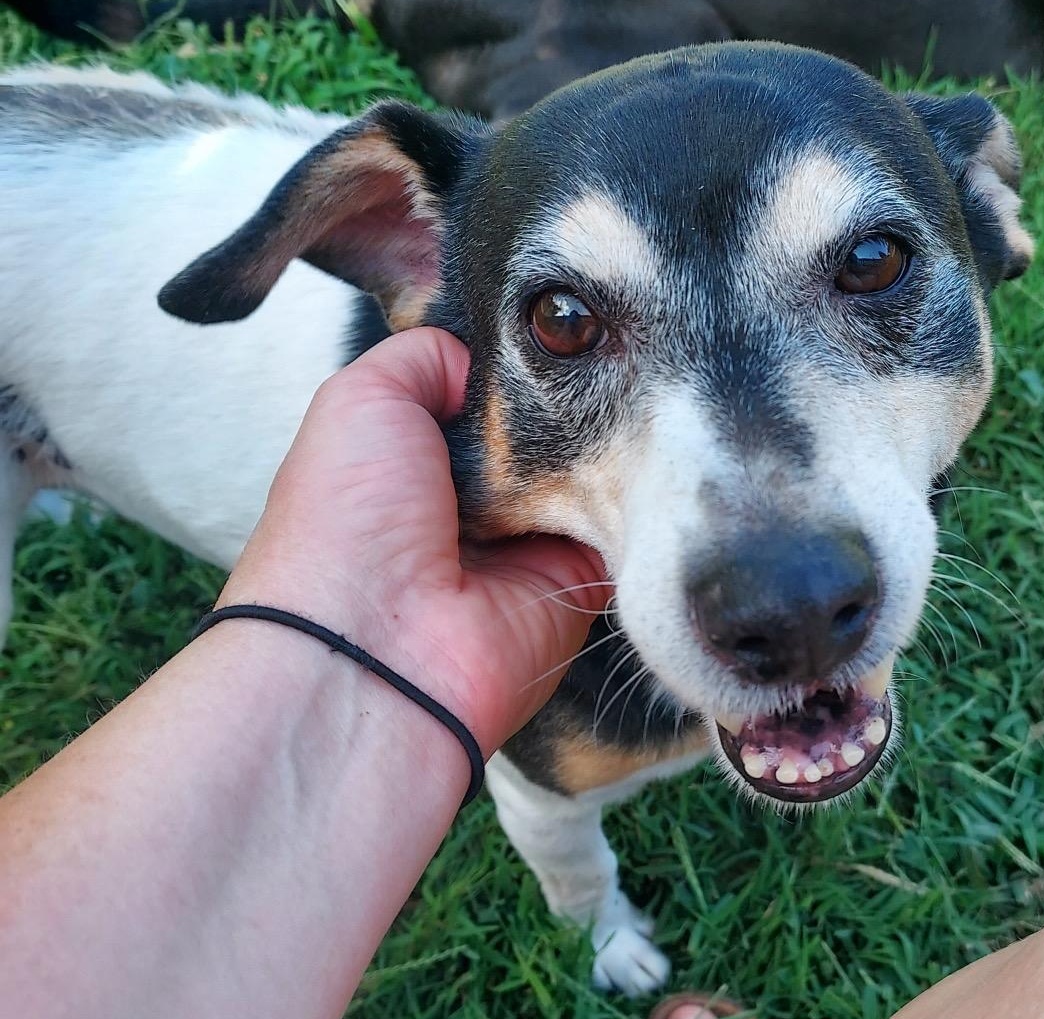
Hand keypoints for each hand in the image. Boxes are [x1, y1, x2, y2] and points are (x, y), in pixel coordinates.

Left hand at [220, 328, 609, 754]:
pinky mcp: (581, 580)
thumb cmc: (351, 519)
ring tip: (643, 380)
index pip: (492, 392)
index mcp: (419, 459)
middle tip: (620, 342)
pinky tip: (659, 441)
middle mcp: (479, 499)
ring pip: (593, 464)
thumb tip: (488, 353)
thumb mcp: (361, 400)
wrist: (384, 647)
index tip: (569, 314)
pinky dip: (637, 490)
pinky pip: (625, 522)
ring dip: (610, 433)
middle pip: (551, 422)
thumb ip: (425, 358)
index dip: (526, 356)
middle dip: (578, 389)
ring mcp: (533, 540)